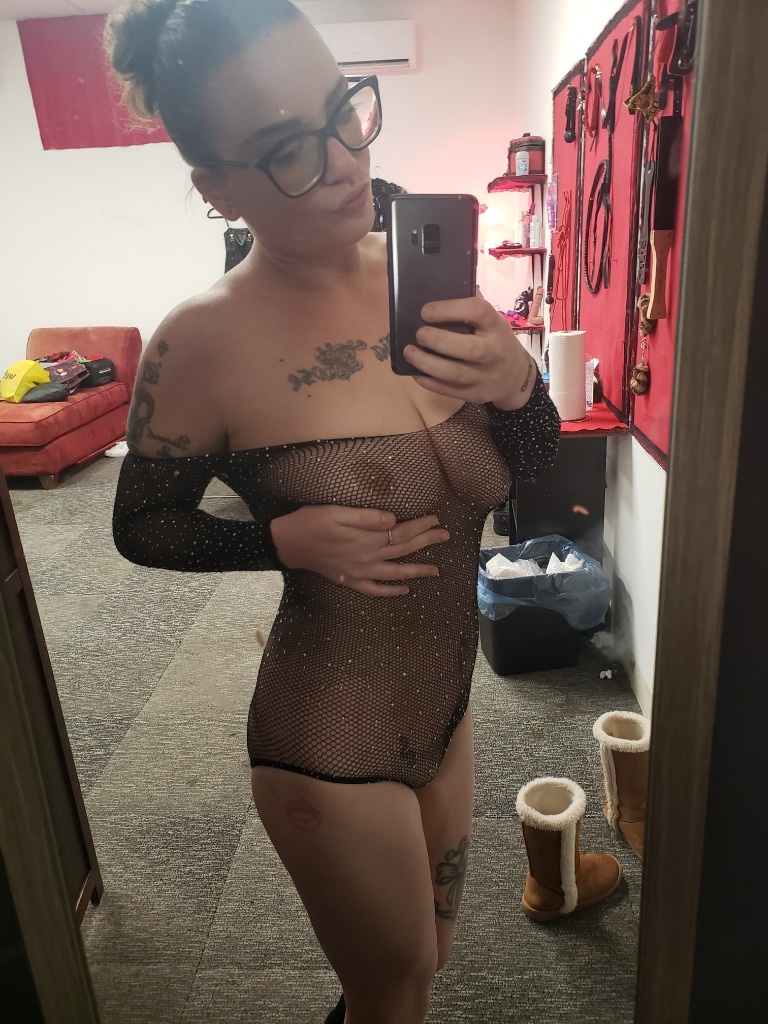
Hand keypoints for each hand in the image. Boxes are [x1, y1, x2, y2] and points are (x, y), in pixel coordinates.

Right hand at [269, 505, 449, 596]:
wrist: (287, 544)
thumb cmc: (310, 522)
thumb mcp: (336, 512)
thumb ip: (366, 517)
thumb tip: (394, 519)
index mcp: (366, 539)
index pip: (402, 531)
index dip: (421, 525)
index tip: (436, 518)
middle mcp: (367, 558)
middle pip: (404, 549)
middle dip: (427, 542)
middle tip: (445, 536)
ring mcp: (360, 573)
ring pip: (396, 573)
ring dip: (418, 571)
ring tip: (436, 570)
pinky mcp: (350, 581)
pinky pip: (375, 590)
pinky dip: (392, 592)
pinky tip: (405, 590)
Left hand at [403, 295, 536, 410]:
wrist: (516, 377)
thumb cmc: (496, 340)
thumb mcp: (493, 321)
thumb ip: (472, 306)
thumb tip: (441, 284)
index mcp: (496, 326)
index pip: (478, 312)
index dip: (450, 309)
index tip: (426, 311)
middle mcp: (494, 351)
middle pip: (469, 348)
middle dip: (438, 341)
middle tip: (418, 334)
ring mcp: (485, 376)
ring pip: (455, 373)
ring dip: (427, 363)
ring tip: (409, 352)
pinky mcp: (476, 394)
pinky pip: (450, 390)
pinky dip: (430, 382)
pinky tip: (416, 372)